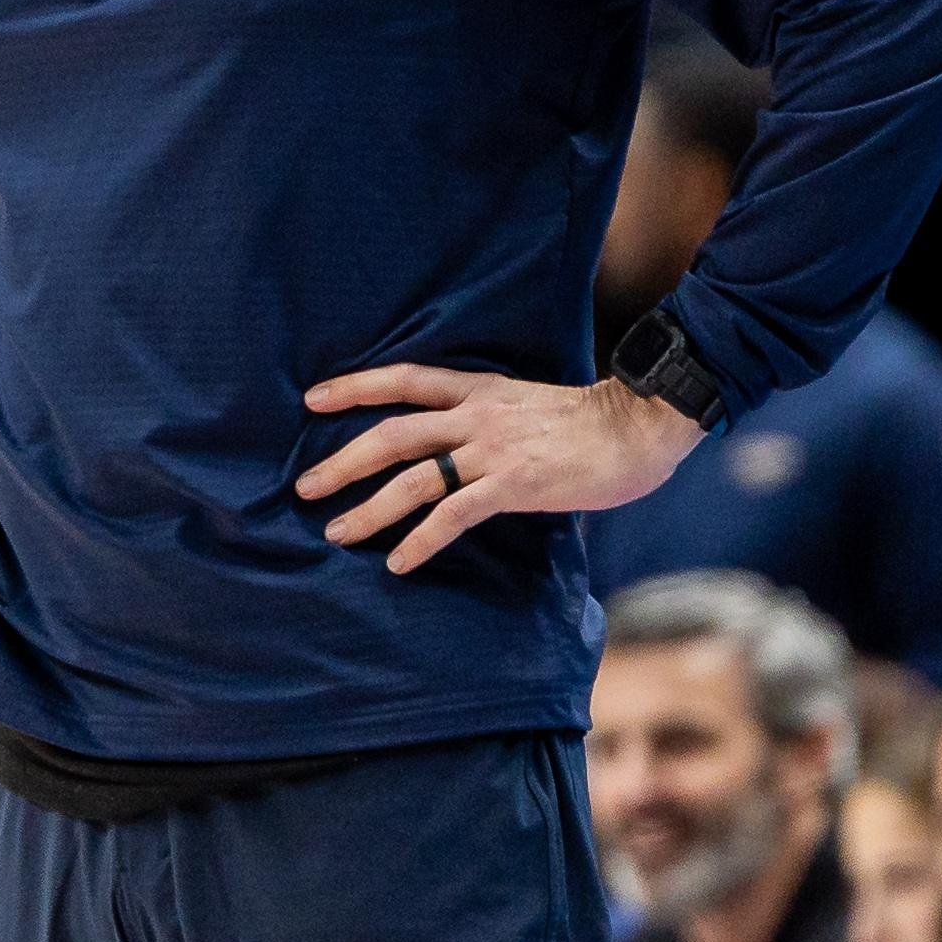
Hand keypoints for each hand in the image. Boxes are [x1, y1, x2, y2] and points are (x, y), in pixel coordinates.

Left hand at [296, 368, 703, 574]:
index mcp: (478, 389)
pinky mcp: (513, 484)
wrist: (637, 426)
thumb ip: (487, 421)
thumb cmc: (589, 423)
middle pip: (392, 434)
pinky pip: (453, 514)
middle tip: (305, 486)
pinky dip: (420, 540)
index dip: (355, 387)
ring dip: (369, 508)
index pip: (404, 380)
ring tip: (337, 531)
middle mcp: (476, 415)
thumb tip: (460, 448)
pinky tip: (398, 561)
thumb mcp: (525, 405)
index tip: (314, 399)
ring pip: (413, 478)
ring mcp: (492, 449)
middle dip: (343, 460)